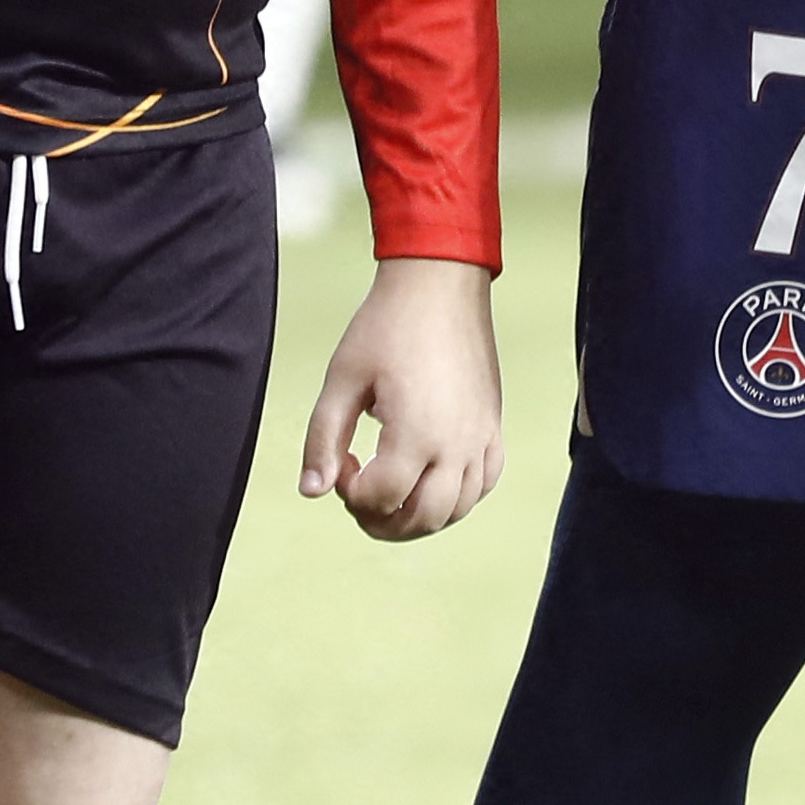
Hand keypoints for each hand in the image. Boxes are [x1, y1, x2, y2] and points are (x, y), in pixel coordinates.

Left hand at [299, 254, 503, 543]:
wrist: (440, 283)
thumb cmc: (388, 325)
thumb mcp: (342, 380)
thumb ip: (323, 440)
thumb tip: (313, 491)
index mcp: (417, 434)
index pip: (380, 500)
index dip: (349, 494)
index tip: (340, 463)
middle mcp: (457, 444)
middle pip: (422, 520)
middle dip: (382, 521)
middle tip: (359, 495)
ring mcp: (481, 436)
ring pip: (456, 509)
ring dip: (419, 517)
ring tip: (392, 493)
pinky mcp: (492, 423)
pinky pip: (484, 482)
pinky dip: (457, 497)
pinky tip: (431, 481)